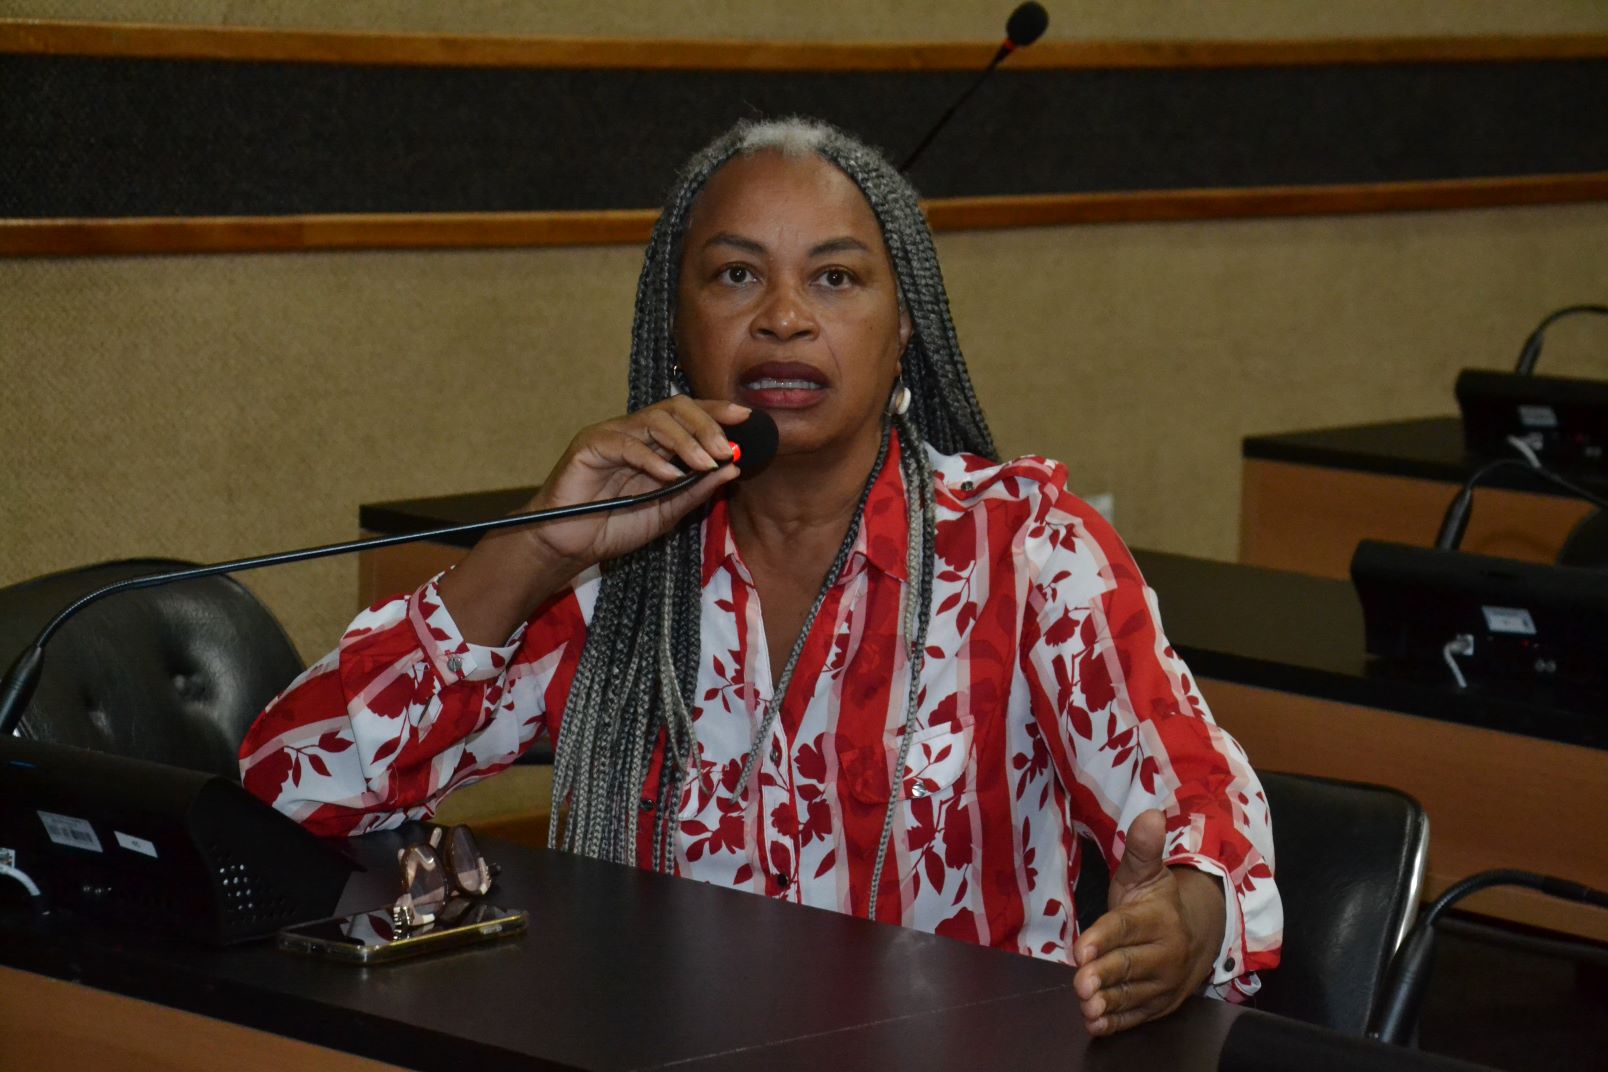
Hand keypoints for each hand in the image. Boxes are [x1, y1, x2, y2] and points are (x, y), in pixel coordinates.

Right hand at [522, 396, 750, 570]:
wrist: (571, 547)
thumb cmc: (614, 527)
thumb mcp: (668, 511)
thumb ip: (698, 489)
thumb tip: (733, 466)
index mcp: (653, 443)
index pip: (689, 415)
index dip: (717, 412)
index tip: (746, 418)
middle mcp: (634, 432)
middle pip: (675, 408)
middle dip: (706, 424)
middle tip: (726, 448)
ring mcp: (611, 435)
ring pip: (655, 420)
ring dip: (686, 440)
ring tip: (705, 462)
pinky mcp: (590, 446)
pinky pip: (626, 443)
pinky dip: (652, 459)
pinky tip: (670, 475)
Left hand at [1072, 809, 1225, 1036]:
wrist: (1196, 935)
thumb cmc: (1156, 901)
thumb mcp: (1147, 872)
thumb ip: (1143, 847)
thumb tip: (1151, 813)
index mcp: (1159, 918)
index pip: (1127, 927)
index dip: (1103, 938)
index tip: (1080, 948)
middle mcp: (1165, 952)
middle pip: (1128, 964)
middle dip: (1104, 974)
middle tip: (1081, 983)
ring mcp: (1164, 982)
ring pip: (1132, 993)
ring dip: (1108, 1002)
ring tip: (1087, 1007)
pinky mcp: (1160, 1005)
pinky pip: (1138, 1015)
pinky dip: (1117, 1022)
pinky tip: (1096, 1024)